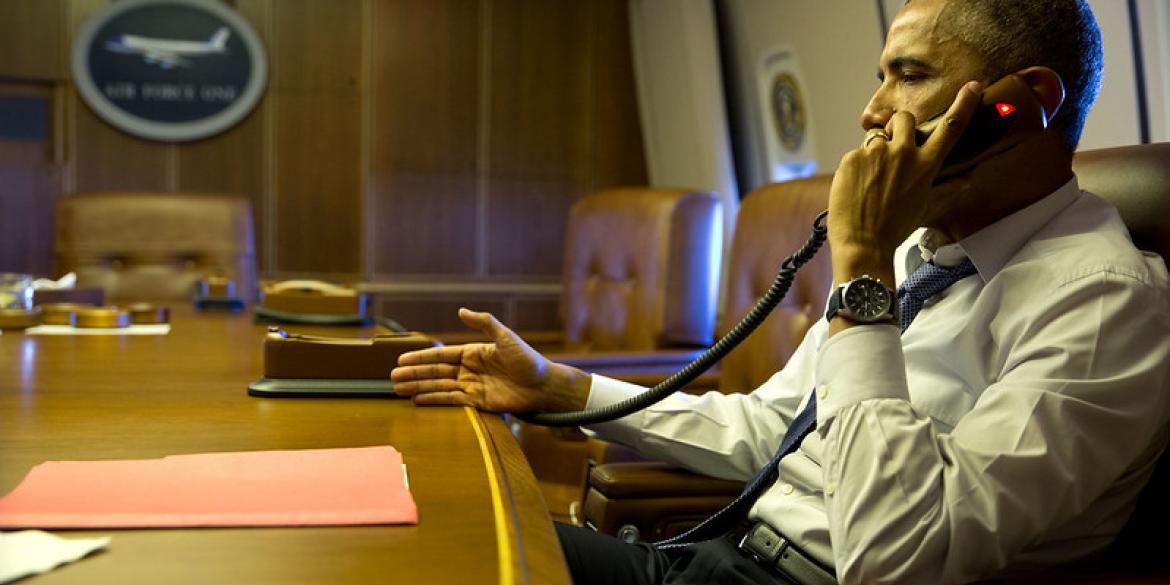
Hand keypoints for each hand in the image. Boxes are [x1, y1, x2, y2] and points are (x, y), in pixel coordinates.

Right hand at [390, 308, 589, 412]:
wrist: (543, 385)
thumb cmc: (528, 359)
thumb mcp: (505, 337)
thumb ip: (484, 323)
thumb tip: (461, 310)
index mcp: (473, 352)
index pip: (441, 355)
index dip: (421, 358)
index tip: (401, 360)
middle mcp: (469, 369)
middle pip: (435, 372)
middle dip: (414, 374)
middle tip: (392, 378)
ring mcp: (472, 386)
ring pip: (439, 386)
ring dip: (419, 387)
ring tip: (398, 390)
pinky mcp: (477, 402)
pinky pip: (451, 401)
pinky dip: (434, 400)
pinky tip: (418, 400)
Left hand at [827, 80, 982, 275]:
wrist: (863, 243)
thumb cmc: (895, 228)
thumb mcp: (925, 207)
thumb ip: (948, 189)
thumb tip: (968, 179)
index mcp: (925, 165)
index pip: (950, 128)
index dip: (963, 105)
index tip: (972, 86)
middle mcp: (902, 154)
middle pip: (904, 119)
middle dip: (899, 126)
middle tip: (892, 148)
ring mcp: (875, 154)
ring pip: (875, 138)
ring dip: (875, 152)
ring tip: (871, 180)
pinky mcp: (851, 158)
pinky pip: (855, 154)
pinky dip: (856, 167)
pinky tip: (856, 188)